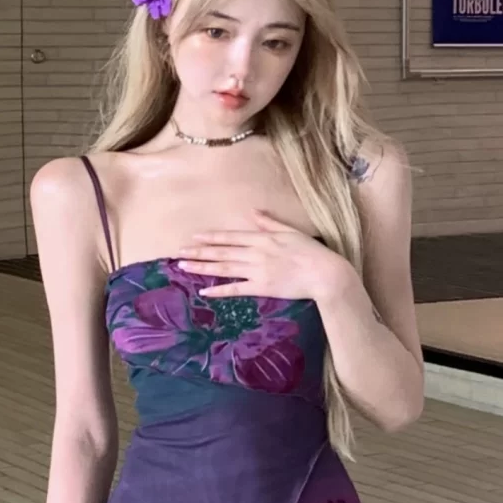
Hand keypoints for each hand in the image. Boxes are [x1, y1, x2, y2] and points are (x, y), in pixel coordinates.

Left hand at [176, 210, 352, 305]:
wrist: (325, 274)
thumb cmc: (311, 251)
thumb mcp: (291, 231)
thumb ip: (270, 223)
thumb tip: (254, 212)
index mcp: (262, 238)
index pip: (230, 237)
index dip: (210, 237)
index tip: (194, 237)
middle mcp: (255, 253)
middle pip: (221, 252)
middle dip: (198, 252)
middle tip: (178, 253)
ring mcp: (257, 271)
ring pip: (224, 268)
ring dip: (202, 267)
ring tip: (183, 266)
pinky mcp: (262, 288)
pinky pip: (236, 289)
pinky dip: (219, 289)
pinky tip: (204, 290)